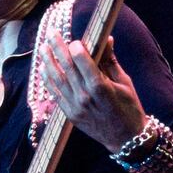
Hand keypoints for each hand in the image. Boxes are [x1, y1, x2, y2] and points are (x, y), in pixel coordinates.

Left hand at [40, 34, 145, 151]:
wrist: (126, 139)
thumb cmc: (129, 108)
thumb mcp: (124, 83)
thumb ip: (110, 61)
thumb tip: (106, 39)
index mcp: (101, 88)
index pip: (83, 63)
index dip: (76, 49)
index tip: (74, 39)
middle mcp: (85, 97)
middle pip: (67, 68)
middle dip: (58, 48)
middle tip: (51, 33)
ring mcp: (75, 107)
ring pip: (57, 80)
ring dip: (48, 62)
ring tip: (42, 47)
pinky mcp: (70, 114)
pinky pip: (56, 94)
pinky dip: (48, 81)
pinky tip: (43, 68)